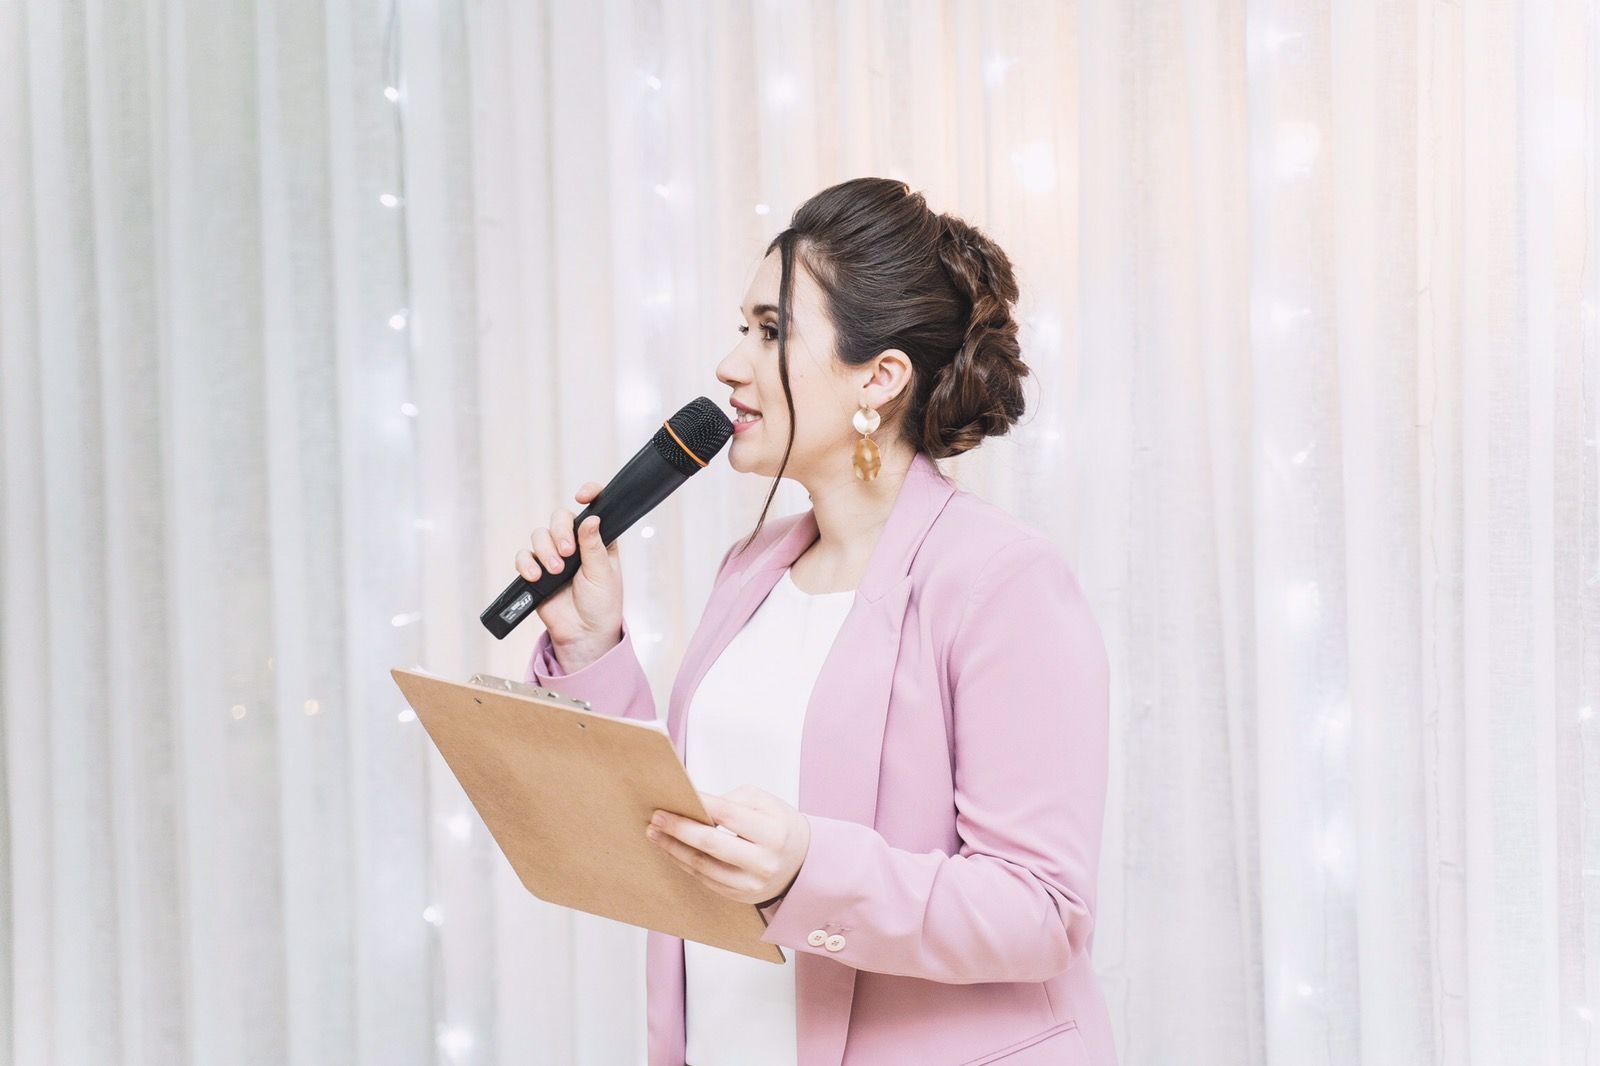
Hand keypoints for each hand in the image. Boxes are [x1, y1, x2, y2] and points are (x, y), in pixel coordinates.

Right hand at [515, 481, 624, 659]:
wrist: (584, 633)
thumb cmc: (601, 604)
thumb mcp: (604, 574)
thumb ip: (595, 546)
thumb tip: (591, 519)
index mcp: (598, 540)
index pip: (594, 509)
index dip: (589, 495)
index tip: (582, 497)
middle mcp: (575, 544)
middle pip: (560, 519)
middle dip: (560, 531)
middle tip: (568, 552)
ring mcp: (554, 556)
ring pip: (540, 535)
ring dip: (545, 550)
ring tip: (555, 571)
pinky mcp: (537, 571)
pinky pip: (524, 557)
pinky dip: (527, 563)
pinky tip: (536, 576)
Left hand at [645, 785, 811, 905]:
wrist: (802, 864)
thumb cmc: (780, 827)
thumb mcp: (766, 804)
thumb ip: (732, 801)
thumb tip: (695, 805)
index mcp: (773, 833)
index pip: (728, 815)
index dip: (698, 805)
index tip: (673, 798)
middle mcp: (763, 862)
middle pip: (711, 844)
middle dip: (679, 830)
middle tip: (656, 819)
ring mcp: (751, 884)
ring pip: (703, 866)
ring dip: (674, 849)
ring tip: (656, 834)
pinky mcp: (740, 896)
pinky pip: (705, 879)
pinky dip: (685, 863)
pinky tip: (672, 850)